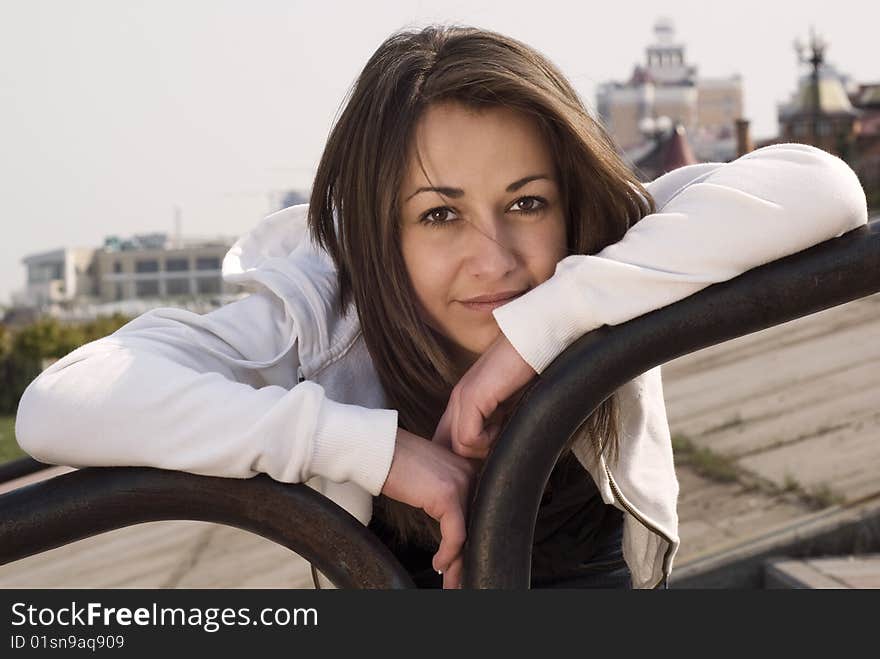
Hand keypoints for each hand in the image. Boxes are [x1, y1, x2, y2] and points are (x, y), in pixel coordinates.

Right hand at [380, 427, 480, 588]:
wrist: (378, 449)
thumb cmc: (395, 462)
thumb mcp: (427, 477)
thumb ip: (442, 493)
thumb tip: (446, 521)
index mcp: (467, 469)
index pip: (474, 511)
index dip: (468, 539)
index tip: (458, 561)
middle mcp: (469, 474)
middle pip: (474, 523)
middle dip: (466, 555)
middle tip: (458, 578)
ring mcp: (461, 483)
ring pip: (467, 533)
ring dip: (458, 562)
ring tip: (452, 582)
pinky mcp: (448, 495)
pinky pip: (455, 536)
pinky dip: (448, 555)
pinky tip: (438, 564)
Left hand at [433, 332, 536, 459]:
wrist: (536, 341)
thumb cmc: (530, 370)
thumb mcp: (509, 403)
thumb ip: (497, 422)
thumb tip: (497, 453)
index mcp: (464, 400)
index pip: (448, 440)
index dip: (466, 456)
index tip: (490, 456)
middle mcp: (458, 399)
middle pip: (450, 447)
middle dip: (474, 458)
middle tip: (499, 449)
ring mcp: (462, 398)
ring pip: (459, 448)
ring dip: (486, 449)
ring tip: (505, 431)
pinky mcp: (472, 397)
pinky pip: (468, 439)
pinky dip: (488, 442)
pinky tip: (504, 425)